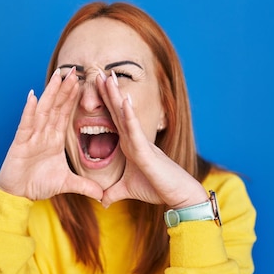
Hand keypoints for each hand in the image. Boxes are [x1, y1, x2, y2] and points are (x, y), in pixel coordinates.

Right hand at [0, 68, 103, 200]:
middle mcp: (43, 134)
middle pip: (56, 107)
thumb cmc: (37, 184)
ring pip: (43, 111)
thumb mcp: (66, 184)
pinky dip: (29, 111)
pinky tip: (32, 97)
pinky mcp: (20, 144)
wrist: (18, 195)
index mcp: (54, 139)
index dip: (73, 98)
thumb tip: (102, 195)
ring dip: (50, 93)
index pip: (65, 114)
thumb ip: (84, 186)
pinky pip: (26, 125)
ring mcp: (31, 137)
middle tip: (74, 70)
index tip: (82, 82)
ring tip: (57, 76)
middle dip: (64, 89)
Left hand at [96, 72, 207, 208]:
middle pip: (118, 113)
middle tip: (99, 73)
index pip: (114, 121)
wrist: (179, 197)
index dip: (105, 104)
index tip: (95, 88)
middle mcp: (134, 140)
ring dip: (117, 97)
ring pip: (126, 117)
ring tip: (108, 78)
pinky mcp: (147, 152)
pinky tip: (125, 102)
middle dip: (109, 93)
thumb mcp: (128, 191)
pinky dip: (130, 117)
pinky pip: (136, 132)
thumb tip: (102, 201)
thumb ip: (114, 193)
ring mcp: (141, 144)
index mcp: (129, 145)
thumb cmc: (157, 189)